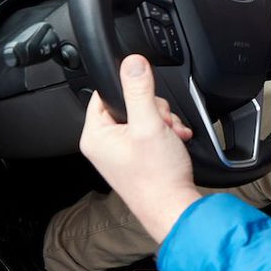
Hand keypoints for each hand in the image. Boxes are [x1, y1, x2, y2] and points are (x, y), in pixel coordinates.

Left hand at [79, 55, 199, 243]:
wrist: (174, 208)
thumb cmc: (157, 177)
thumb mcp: (149, 124)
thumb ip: (140, 90)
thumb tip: (133, 62)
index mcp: (95, 135)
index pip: (105, 92)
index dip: (130, 90)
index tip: (146, 98)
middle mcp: (104, 144)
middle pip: (129, 102)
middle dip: (154, 109)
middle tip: (162, 124)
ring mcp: (120, 152)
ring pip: (143, 116)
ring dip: (163, 121)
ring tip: (171, 135)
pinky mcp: (136, 157)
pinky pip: (149, 131)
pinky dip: (165, 133)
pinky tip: (175, 140)